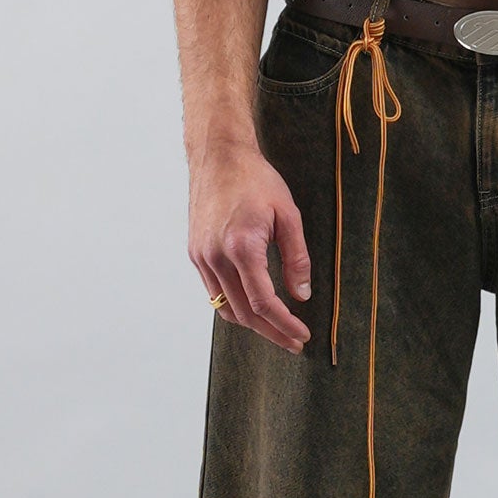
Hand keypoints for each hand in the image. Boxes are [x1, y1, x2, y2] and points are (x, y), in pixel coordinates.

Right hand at [189, 141, 312, 350]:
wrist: (218, 156)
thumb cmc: (255, 180)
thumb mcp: (288, 215)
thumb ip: (297, 258)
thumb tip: (302, 295)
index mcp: (242, 247)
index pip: (264, 303)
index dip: (284, 325)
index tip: (302, 335)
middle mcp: (216, 257)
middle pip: (245, 314)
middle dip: (271, 332)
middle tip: (294, 341)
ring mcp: (202, 257)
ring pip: (226, 308)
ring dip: (252, 324)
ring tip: (276, 328)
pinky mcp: (195, 254)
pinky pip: (214, 293)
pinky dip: (234, 306)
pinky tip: (253, 307)